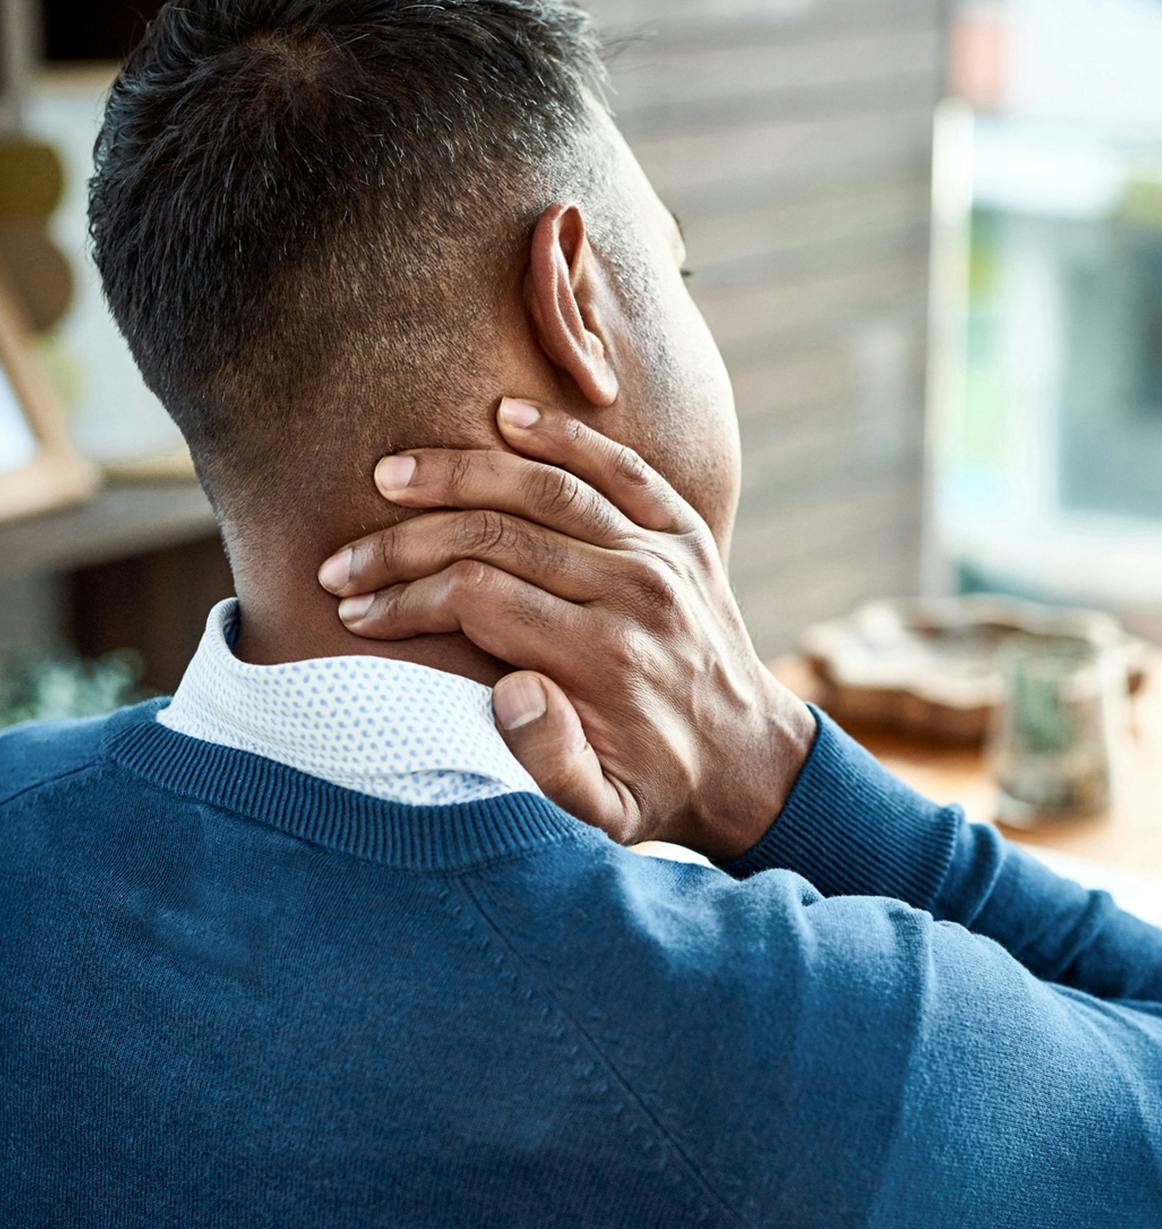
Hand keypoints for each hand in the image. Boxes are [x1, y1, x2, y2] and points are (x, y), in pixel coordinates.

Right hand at [316, 399, 815, 858]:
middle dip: (405, 544)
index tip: (354, 612)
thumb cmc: (659, 787)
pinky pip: (620, 467)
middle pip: (498, 534)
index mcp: (605, 660)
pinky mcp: (684, 532)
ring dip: (460, 474)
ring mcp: (663, 554)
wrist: (750, 756)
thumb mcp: (607, 812)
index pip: (478, 596)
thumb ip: (552, 765)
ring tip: (391, 476)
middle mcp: (635, 594)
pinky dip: (562, 435)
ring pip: (547, 487)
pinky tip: (507, 415)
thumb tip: (511, 690)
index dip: (405, 599)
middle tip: (344, 560)